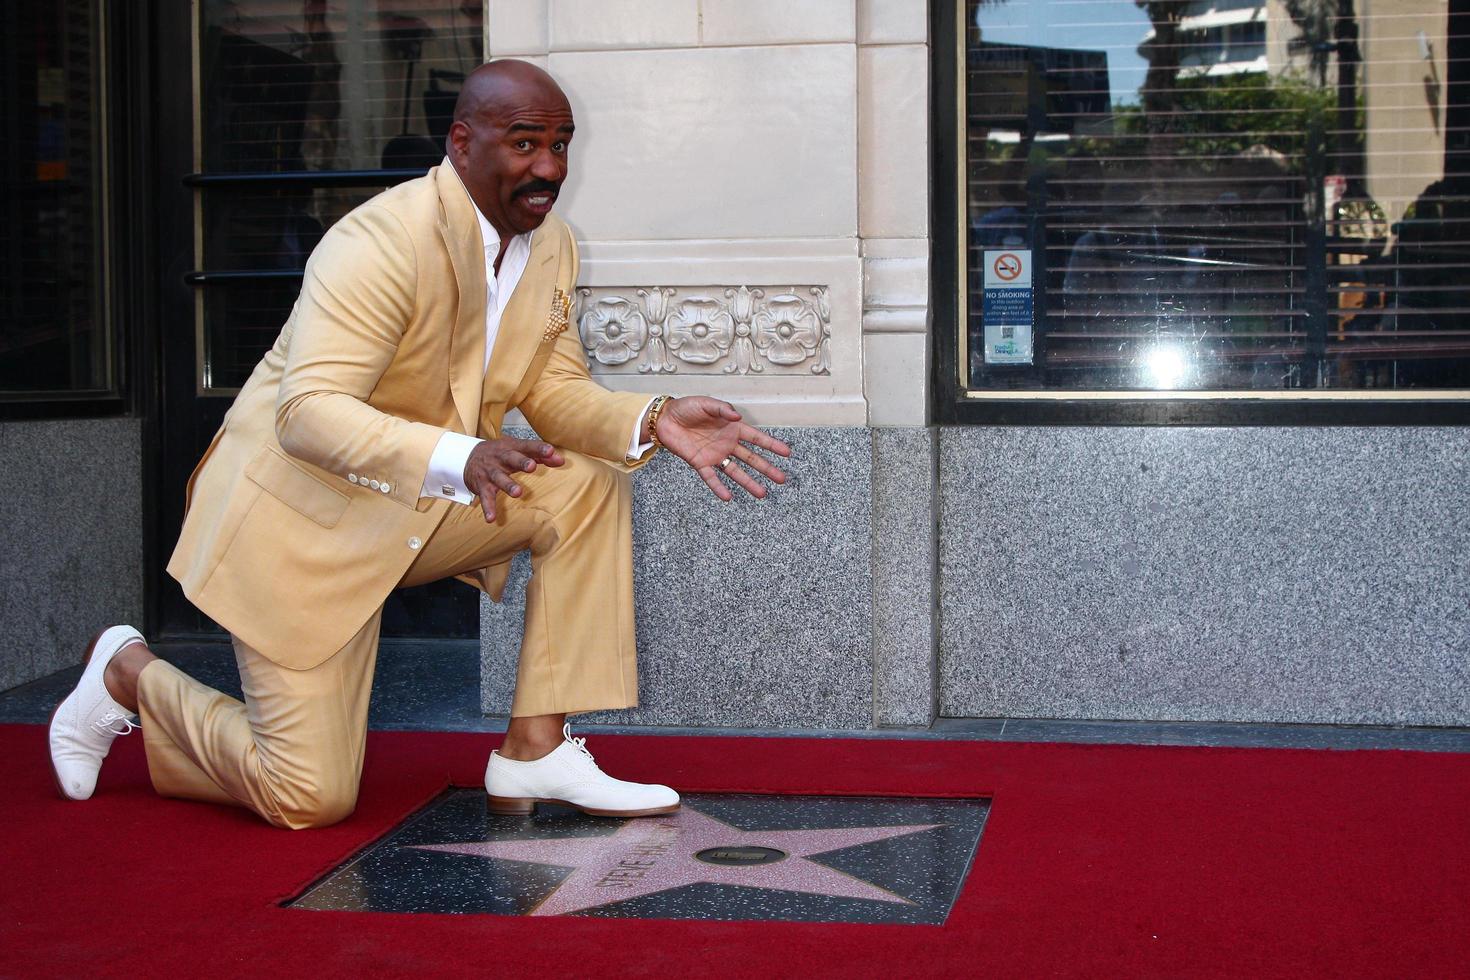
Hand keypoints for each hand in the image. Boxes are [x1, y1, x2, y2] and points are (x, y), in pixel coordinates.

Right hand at [464, 438, 564, 521]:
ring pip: (499, 478)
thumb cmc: (501, 454)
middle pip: (511, 458)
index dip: (539, 448)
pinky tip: (491, 519)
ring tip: (517, 493)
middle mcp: (500, 458)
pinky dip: (488, 508)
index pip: (527, 446)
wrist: (467, 457)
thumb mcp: (518, 451)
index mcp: (512, 447)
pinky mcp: (482, 485)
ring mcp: (490, 472)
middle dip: (521, 462)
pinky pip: (485, 497)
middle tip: (532, 466)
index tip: (550, 451)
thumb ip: (540, 456)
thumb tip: (561, 461)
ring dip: (508, 485)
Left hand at [654, 396, 791, 500]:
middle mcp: (727, 444)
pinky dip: (719, 487)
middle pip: (751, 458)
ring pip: (735, 471)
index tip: (787, 452)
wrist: (665, 418)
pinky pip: (711, 477)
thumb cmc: (687, 408)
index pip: (756, 438)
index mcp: (732, 428)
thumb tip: (737, 417)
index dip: (771, 445)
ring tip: (762, 493)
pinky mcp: (700, 463)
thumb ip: (722, 409)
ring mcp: (714, 455)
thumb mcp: (706, 403)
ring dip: (748, 482)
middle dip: (767, 468)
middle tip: (782, 479)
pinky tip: (728, 497)